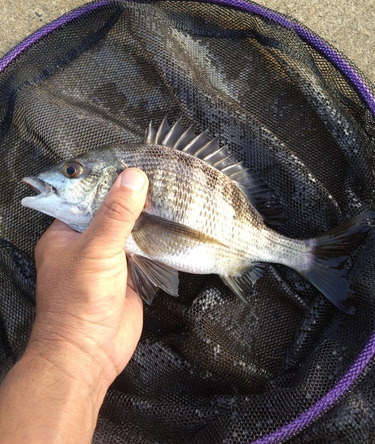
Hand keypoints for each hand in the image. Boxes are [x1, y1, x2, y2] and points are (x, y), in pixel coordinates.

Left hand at [28, 167, 147, 386]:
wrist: (90, 353)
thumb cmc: (79, 301)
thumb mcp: (96, 249)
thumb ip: (116, 214)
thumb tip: (134, 177)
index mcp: (65, 232)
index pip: (85, 195)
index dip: (107, 178)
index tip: (132, 160)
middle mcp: (85, 242)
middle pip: (110, 211)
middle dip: (132, 197)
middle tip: (158, 174)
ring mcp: (108, 258)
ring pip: (129, 230)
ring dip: (146, 217)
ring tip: (169, 191)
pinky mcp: (128, 273)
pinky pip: (143, 249)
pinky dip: (155, 237)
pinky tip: (172, 221)